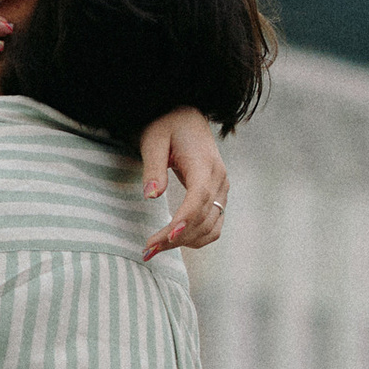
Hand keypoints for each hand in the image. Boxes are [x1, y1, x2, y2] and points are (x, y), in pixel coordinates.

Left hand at [139, 109, 228, 259]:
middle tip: (147, 251)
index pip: (199, 197)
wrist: (186, 118)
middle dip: (176, 238)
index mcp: (205, 163)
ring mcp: (222, 190)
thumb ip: (154, 168)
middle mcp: (219, 179)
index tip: (167, 237)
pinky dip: (195, 238)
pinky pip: (213, 226)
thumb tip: (151, 195)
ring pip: (210, 227)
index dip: (185, 219)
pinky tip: (173, 242)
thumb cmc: (167, 126)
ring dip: (184, 243)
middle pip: (202, 217)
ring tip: (155, 250)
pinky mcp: (218, 197)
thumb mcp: (153, 140)